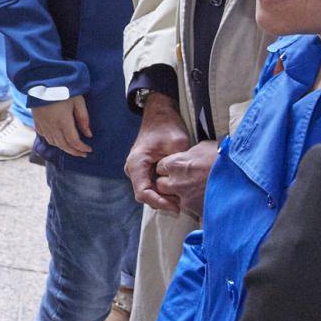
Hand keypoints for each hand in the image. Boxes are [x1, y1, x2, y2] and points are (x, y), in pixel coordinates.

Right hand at [32, 94, 92, 158]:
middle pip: (63, 145)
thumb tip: (88, 134)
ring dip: (63, 148)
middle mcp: (52, 126)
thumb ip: (83, 118)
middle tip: (82, 154)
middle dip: (74, 152)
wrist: (41, 80)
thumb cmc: (62, 88)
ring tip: (72, 148)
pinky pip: (44, 136)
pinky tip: (57, 140)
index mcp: (63, 121)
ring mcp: (43, 124)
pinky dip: (52, 141)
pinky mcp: (37, 121)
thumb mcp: (78, 101)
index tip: (89, 149)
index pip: (74, 141)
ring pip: (53, 142)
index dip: (82, 148)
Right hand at [125, 91, 192, 212]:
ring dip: (163, 197)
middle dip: (163, 202)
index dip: (160, 202)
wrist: (160, 114)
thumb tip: (187, 186)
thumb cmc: (167, 127)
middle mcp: (133, 169)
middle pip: (145, 195)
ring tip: (182, 198)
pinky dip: (163, 190)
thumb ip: (178, 167)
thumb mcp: (177, 145)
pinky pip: (151, 185)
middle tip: (183, 204)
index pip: (143, 193)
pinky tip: (178, 190)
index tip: (176, 206)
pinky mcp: (144, 169)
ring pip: (148, 192)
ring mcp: (137, 170)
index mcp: (136, 163)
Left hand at [155, 140, 218, 215]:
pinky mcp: (194, 210)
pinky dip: (191, 204)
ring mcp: (184, 198)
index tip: (176, 169)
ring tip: (191, 191)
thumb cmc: (223, 158)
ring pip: (170, 199)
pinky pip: (186, 208)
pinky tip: (201, 198)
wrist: (242, 177)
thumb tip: (188, 156)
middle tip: (181, 181)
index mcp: (175, 164)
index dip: (168, 168)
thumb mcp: (203, 147)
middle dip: (167, 183)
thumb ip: (189, 154)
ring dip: (177, 195)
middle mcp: (175, 182)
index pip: (160, 167)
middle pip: (160, 184)